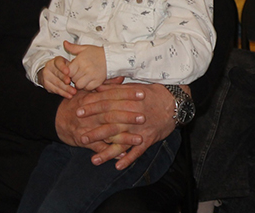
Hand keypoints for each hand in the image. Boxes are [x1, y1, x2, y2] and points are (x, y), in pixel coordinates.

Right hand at [39, 56, 76, 98]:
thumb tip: (82, 69)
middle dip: (65, 80)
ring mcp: (46, 76)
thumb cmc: (65, 68)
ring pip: (57, 83)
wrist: (52, 73)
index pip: (58, 63)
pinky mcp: (46, 85)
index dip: (63, 67)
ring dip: (66, 89)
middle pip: (57, 74)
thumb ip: (73, 65)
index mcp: (55, 61)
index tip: (68, 72)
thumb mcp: (69, 64)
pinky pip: (55, 90)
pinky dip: (63, 93)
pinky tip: (69, 95)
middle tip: (74, 84)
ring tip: (74, 92)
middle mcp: (49, 67)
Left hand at [55, 83, 176, 169]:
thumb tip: (97, 88)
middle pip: (112, 124)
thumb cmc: (154, 93)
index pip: (107, 104)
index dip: (92, 107)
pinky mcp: (149, 138)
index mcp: (129, 101)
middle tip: (81, 137)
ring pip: (122, 142)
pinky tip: (118, 166)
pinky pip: (138, 151)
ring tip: (94, 160)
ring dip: (108, 152)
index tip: (78, 111)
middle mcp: (134, 116)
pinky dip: (129, 159)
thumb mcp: (134, 87)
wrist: (176, 102)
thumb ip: (115, 89)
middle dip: (95, 132)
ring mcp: (141, 129)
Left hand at [64, 41, 106, 90]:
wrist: (111, 57)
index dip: (69, 72)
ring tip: (83, 78)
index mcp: (80, 60)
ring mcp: (92, 76)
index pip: (68, 72)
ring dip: (80, 83)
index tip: (72, 71)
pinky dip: (87, 86)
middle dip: (74, 78)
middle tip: (78, 74)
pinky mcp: (98, 81)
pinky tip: (89, 81)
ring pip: (79, 85)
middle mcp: (85, 69)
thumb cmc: (96, 53)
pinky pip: (88, 88)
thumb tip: (64, 43)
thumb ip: (73, 47)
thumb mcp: (85, 48)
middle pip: (73, 79)